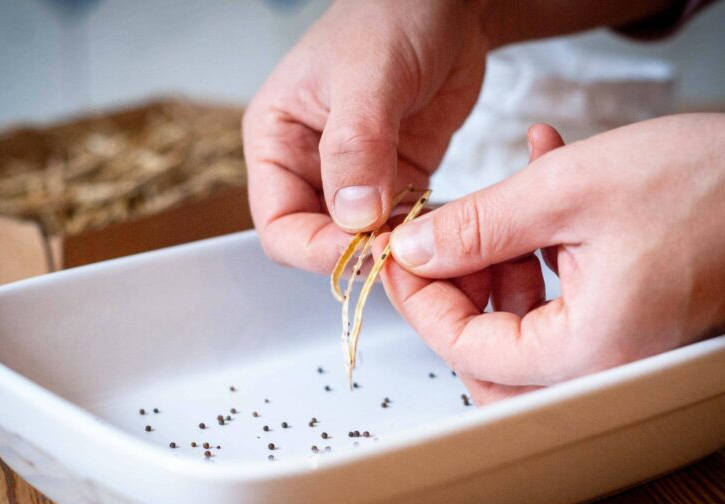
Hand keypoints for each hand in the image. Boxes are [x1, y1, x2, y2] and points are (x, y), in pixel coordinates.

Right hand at [242, 0, 487, 272]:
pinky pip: (401, 226)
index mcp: (278, 141)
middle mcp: (310, 166)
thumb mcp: (368, 76)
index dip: (316, 249)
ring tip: (427, 249)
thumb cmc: (392, 14)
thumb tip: (353, 217)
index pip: (279, 224)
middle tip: (402, 257)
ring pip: (363, 241)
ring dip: (394, 252)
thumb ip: (356, 146)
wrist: (446, 2)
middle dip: (357, 255)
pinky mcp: (397, 179)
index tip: (364, 253)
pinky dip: (419, 238)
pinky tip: (444, 234)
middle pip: (320, 241)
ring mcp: (356, 177)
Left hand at [379, 114, 724, 403]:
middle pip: (489, 353)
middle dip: (458, 288)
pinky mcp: (624, 321)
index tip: (398, 258)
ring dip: (497, 266)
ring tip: (503, 207)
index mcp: (589, 351)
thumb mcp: (565, 191)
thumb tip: (417, 252)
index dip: (421, 300)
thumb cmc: (709, 183)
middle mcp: (605, 366)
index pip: (467, 349)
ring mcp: (617, 348)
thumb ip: (477, 227)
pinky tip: (536, 194)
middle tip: (443, 237)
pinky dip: (535, 256)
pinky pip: (557, 305)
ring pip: (519, 328)